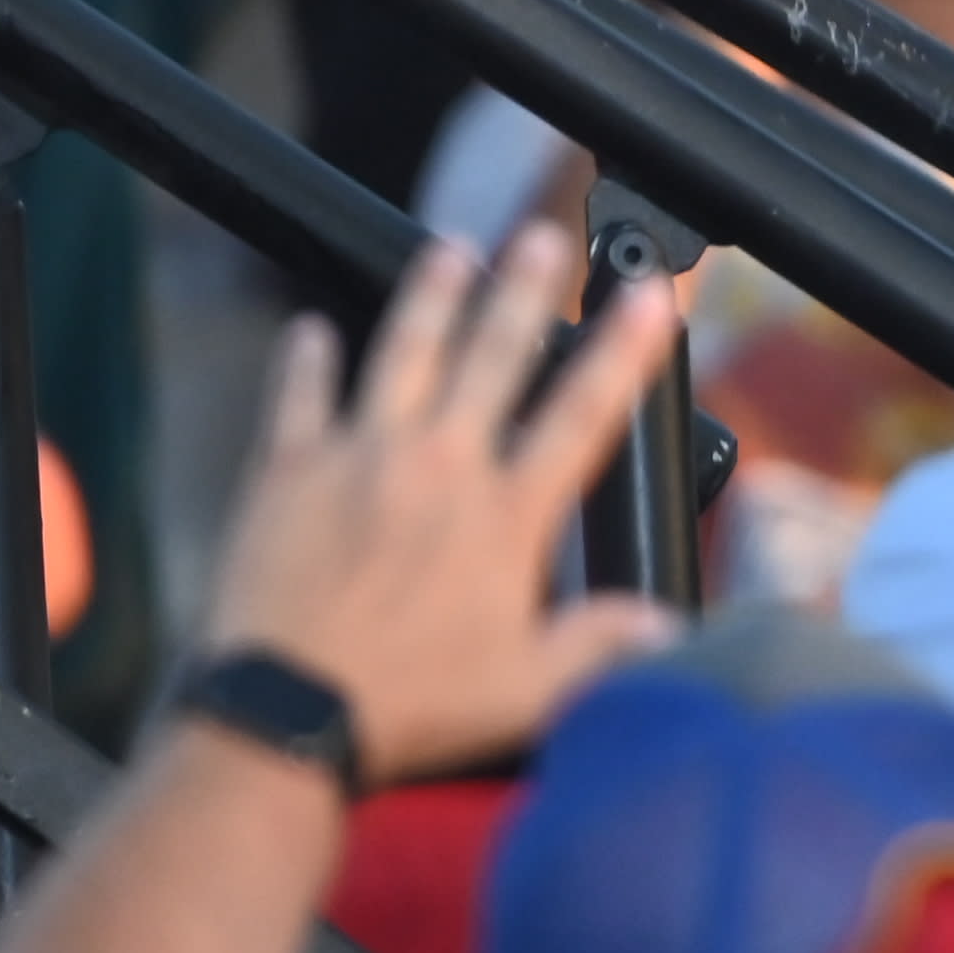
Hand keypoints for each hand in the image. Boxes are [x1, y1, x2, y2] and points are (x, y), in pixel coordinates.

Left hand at [194, 228, 682, 782]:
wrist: (282, 715)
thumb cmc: (409, 707)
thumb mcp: (527, 691)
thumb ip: (602, 647)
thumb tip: (671, 628)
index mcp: (505, 514)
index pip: (583, 412)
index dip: (624, 349)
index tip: (650, 295)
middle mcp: (439, 466)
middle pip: (494, 355)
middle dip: (524, 288)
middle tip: (541, 237)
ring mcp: (358, 459)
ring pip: (402, 353)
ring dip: (430, 296)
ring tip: (450, 250)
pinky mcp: (286, 472)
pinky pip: (297, 398)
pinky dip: (303, 360)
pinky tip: (306, 329)